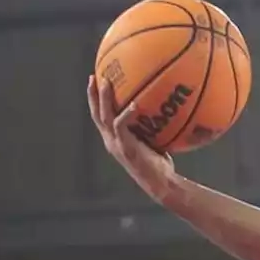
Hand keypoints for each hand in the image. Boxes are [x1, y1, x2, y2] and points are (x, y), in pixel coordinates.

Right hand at [87, 75, 177, 202]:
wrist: (160, 183)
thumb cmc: (160, 164)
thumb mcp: (153, 141)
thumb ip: (151, 127)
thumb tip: (166, 108)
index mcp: (114, 139)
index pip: (100, 116)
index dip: (96, 100)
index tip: (96, 82)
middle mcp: (111, 141)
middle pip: (96, 114)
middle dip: (93, 95)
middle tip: (94, 76)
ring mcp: (116, 144)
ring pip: (104, 117)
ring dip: (104, 99)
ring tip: (106, 82)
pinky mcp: (125, 148)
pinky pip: (122, 126)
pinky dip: (126, 114)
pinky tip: (135, 103)